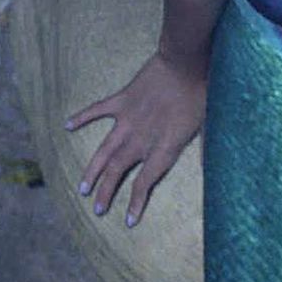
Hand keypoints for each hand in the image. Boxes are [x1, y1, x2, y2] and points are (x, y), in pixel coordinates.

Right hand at [63, 52, 205, 227]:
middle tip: (96, 208)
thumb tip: (214, 173)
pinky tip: (68, 125)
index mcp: (164, 147)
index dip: (136, 203)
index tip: (128, 221)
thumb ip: (208, 152)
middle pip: (118, 171)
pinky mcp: (121, 100)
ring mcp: (128, 120)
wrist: (185, 61)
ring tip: (81, 186)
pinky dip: (82, 118)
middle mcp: (141, 139)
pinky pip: (97, 111)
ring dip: (92, 170)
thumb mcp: (210, 126)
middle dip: (106, 192)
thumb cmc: (201, 93)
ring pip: (104, 151)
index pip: (145, 182)